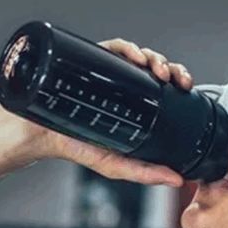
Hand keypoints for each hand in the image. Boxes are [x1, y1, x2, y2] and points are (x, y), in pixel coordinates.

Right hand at [7, 38, 191, 187]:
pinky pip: (114, 48)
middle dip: (172, 68)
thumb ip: (145, 173)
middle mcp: (124, 85)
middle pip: (156, 67)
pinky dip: (128, 48)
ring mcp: (107, 72)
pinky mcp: (90, 61)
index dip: (179, 81)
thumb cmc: (75, 146)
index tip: (187, 88)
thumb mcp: (116, 166)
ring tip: (157, 69)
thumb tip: (176, 179)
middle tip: (177, 80)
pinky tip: (136, 58)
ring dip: (154, 57)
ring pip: (139, 55)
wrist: (40, 136)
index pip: (165, 87)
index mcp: (136, 105)